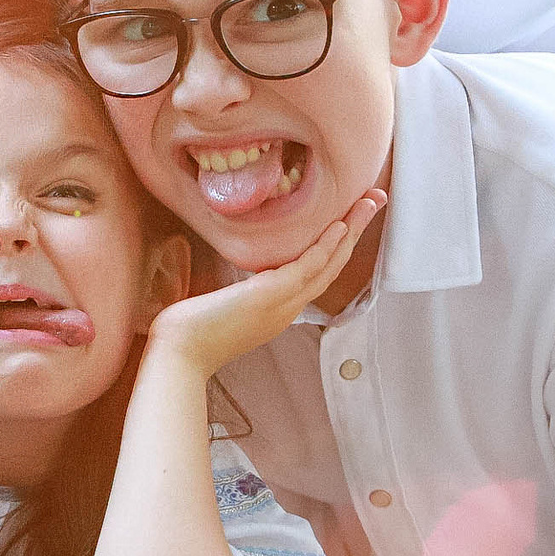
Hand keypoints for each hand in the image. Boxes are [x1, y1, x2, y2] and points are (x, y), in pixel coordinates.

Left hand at [148, 192, 385, 375]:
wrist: (179, 354)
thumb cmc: (193, 330)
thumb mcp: (225, 302)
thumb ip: (241, 286)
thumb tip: (243, 268)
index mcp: (281, 308)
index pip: (319, 271)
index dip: (340, 244)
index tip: (351, 219)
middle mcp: (289, 307)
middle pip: (333, 265)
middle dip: (356, 231)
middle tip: (375, 201)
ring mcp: (282, 304)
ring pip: (328, 264)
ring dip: (351, 231)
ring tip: (368, 203)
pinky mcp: (269, 297)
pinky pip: (306, 269)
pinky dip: (325, 248)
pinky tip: (338, 227)